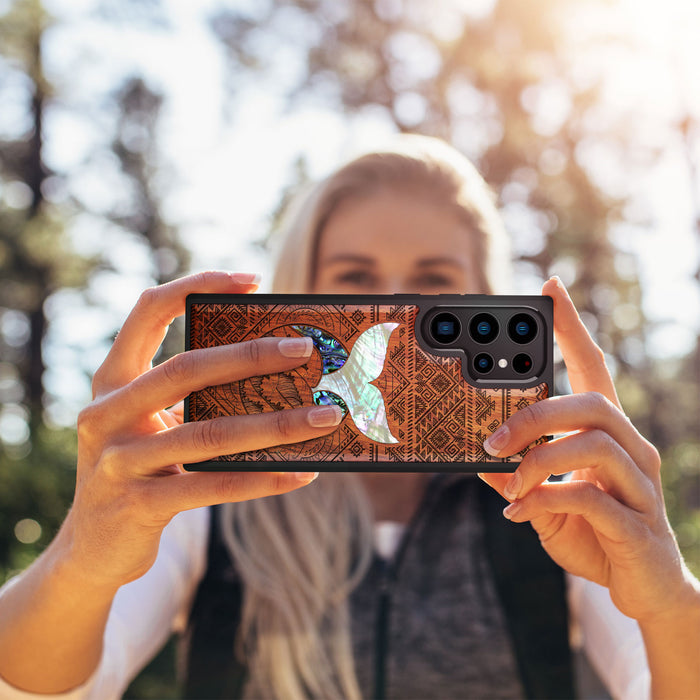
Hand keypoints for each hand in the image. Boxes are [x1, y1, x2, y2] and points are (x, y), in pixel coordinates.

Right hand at [62, 271, 341, 589]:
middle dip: (251, 355)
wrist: (91, 548)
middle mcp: (106, 413)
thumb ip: (190, 397)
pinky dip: (263, 479)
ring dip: (276, 424)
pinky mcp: (138, 505)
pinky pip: (213, 487)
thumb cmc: (138, 470)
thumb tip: (275, 374)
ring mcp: (118, 461)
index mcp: (112, 380)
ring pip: (209, 433)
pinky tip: (302, 474)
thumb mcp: (150, 424)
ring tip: (325, 417)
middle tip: (305, 349)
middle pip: (185, 368)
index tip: (252, 280)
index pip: (148, 311)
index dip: (196, 286)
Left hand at [479, 277, 696, 624]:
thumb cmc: (593, 533)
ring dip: (538, 460)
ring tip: (508, 482)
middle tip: (492, 441)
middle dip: (535, 415)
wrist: (643, 589)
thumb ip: (516, 476)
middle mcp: (632, 449)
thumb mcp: (543, 499)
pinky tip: (521, 513)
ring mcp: (640, 485)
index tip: (550, 288)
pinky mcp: (638, 524)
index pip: (593, 368)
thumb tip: (476, 458)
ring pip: (594, 443)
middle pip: (592, 402)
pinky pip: (591, 497)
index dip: (573, 327)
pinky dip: (546, 499)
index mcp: (607, 434)